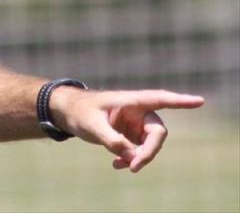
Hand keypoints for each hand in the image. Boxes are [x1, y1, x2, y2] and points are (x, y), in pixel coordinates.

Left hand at [51, 88, 204, 172]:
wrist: (66, 113)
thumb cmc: (79, 111)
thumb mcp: (92, 126)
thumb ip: (112, 140)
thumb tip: (131, 156)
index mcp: (130, 101)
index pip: (159, 99)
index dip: (180, 101)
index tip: (200, 101)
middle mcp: (137, 111)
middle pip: (156, 132)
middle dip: (149, 151)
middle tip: (135, 166)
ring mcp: (134, 124)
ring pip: (149, 145)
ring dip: (139, 157)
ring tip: (120, 165)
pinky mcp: (129, 135)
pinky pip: (138, 150)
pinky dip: (130, 159)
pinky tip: (116, 165)